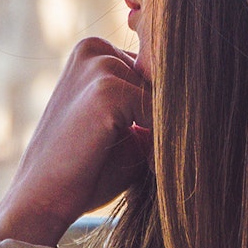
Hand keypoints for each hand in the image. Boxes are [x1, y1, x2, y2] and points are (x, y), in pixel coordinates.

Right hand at [0, 37, 151, 246]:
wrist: (42, 199)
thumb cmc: (86, 168)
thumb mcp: (125, 126)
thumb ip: (153, 105)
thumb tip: (206, 96)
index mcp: (94, 50)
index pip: (156, 70)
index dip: (161, 109)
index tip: (156, 137)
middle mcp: (95, 47)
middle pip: (164, 78)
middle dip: (166, 116)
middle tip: (154, 151)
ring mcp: (99, 66)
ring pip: (164, 95)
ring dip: (165, 128)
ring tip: (147, 157)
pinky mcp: (106, 91)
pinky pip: (160, 113)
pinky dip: (161, 141)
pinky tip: (145, 161)